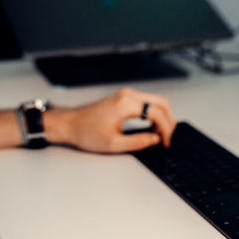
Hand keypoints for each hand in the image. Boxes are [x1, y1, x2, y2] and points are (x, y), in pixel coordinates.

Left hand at [45, 87, 175, 152]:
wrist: (70, 124)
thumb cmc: (86, 132)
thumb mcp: (114, 144)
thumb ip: (139, 142)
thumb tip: (156, 139)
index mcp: (126, 104)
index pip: (157, 113)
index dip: (166, 129)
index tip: (166, 142)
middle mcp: (128, 95)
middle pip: (161, 102)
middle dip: (169, 121)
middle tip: (168, 138)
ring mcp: (125, 94)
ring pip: (155, 100)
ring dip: (162, 116)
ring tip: (160, 135)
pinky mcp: (123, 97)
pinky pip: (146, 102)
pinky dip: (153, 113)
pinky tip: (151, 127)